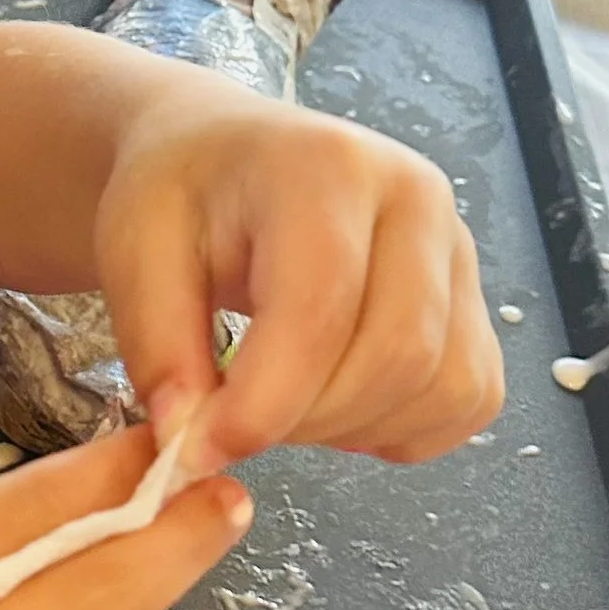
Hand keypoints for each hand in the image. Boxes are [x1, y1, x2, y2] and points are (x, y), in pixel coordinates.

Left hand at [89, 73, 504, 467]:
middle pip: (398, 354)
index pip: (321, 307)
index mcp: (325, 167)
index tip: (202, 448)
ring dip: (353, 430)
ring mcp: (459, 249)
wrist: (229, 161)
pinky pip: (469, 398)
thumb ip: (157, 348)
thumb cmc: (184, 196)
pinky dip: (404, 430)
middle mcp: (415, 198)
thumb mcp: (132, 251)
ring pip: (441, 385)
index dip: (264, 401)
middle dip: (307, 421)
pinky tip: (338, 409)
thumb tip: (192, 442)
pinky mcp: (476, 301)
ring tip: (280, 407)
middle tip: (235, 425)